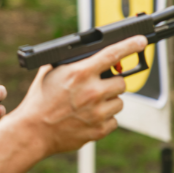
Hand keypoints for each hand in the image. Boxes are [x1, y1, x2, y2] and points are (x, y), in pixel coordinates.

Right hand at [14, 35, 147, 155]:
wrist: (33, 131)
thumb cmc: (40, 100)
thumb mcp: (51, 72)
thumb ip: (70, 62)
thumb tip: (84, 53)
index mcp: (80, 73)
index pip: (112, 54)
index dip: (130, 45)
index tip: (141, 41)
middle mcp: (92, 92)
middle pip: (120, 82)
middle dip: (111, 82)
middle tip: (98, 86)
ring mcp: (97, 113)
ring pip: (119, 102)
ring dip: (109, 101)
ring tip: (90, 103)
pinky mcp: (99, 130)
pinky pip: (114, 120)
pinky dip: (105, 118)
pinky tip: (89, 117)